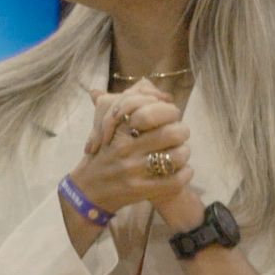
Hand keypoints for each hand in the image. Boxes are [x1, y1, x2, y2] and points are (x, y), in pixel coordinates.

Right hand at [65, 86, 192, 234]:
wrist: (88, 191)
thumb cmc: (103, 155)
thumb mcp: (108, 128)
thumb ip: (126, 107)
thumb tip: (146, 82)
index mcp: (119, 130)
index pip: (152, 113)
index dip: (169, 112)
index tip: (171, 115)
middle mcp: (126, 149)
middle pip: (171, 133)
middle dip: (182, 132)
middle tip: (181, 134)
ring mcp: (133, 171)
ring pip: (176, 157)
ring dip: (185, 154)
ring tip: (182, 153)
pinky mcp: (141, 190)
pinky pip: (174, 180)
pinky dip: (185, 174)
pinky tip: (184, 171)